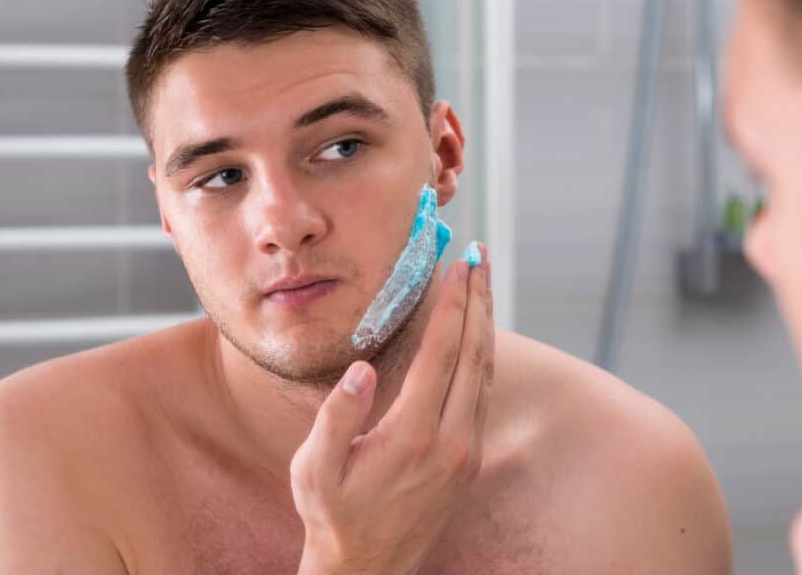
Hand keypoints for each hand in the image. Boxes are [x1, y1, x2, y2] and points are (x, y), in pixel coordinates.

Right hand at [290, 246, 493, 574]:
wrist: (366, 571)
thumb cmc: (332, 516)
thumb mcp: (315, 471)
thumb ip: (337, 420)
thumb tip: (358, 369)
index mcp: (413, 436)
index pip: (442, 352)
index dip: (453, 304)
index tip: (460, 266)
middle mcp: (450, 441)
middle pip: (475, 354)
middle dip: (479, 300)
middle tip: (481, 257)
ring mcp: (465, 452)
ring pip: (485, 373)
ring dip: (485, 323)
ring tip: (483, 284)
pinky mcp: (468, 461)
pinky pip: (482, 394)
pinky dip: (483, 355)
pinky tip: (477, 334)